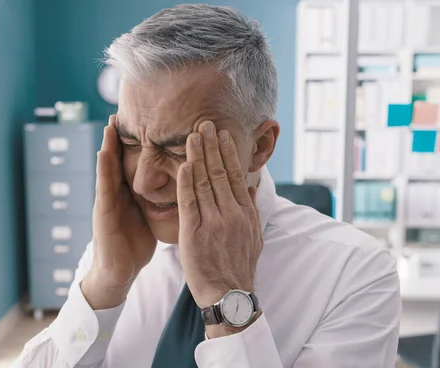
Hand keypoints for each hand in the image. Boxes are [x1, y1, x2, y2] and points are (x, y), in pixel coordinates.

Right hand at [81, 114, 156, 308]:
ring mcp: (107, 202)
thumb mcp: (149, 217)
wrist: (118, 273)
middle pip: (119, 160)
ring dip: (108, 145)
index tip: (146, 121)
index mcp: (130, 194)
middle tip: (120, 111)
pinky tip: (103, 152)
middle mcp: (117, 194)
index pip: (135, 163)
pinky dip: (103, 168)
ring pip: (108, 168)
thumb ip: (157, 200)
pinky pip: (103, 187)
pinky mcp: (102, 213)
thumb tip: (180, 188)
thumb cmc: (134, 246)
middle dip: (120, 137)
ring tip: (109, 123)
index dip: (139, 144)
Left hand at [176, 120, 262, 316]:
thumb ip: (253, 210)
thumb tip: (252, 187)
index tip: (222, 134)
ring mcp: (214, 223)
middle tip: (205, 123)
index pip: (237, 175)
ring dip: (198, 156)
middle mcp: (232, 214)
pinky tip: (184, 165)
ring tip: (192, 136)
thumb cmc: (239, 266)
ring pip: (205, 182)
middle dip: (212, 146)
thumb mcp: (255, 237)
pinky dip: (187, 182)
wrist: (229, 294)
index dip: (228, 153)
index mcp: (246, 213)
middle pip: (221, 173)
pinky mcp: (195, 233)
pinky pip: (190, 202)